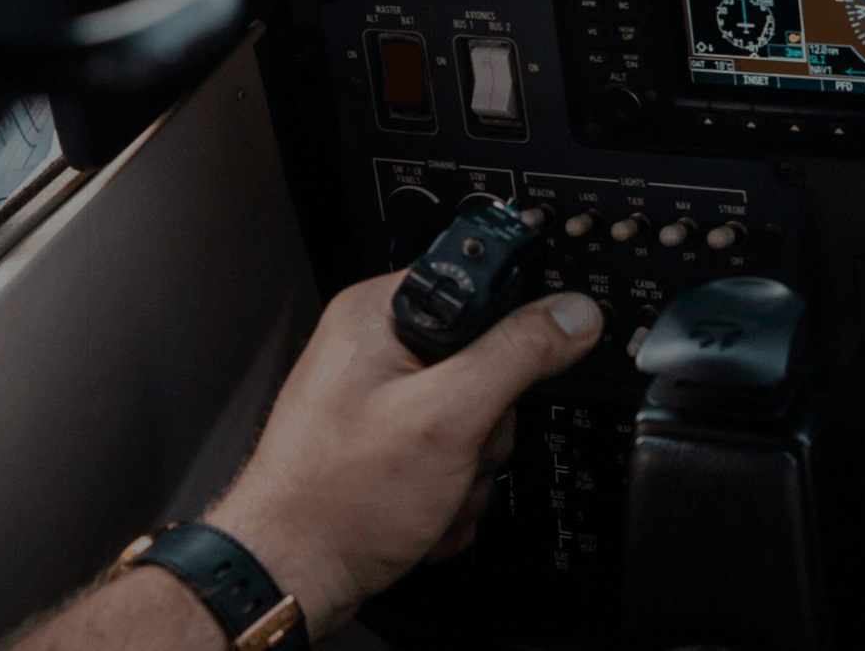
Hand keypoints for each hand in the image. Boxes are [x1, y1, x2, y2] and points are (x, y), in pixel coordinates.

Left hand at [204, 276, 602, 636]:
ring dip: (469, 469)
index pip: (480, 288)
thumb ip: (518, 355)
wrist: (291, 576)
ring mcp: (384, 404)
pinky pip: (456, 458)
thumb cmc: (335, 499)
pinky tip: (417, 505)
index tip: (506, 376)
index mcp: (381, 313)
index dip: (508, 334)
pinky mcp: (390, 449)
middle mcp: (378, 350)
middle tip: (451, 448)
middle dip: (485, 426)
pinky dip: (448, 491)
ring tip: (428, 487)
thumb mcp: (447, 415)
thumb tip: (573, 314)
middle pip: (490, 367)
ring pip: (479, 422)